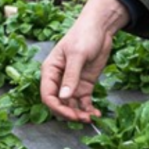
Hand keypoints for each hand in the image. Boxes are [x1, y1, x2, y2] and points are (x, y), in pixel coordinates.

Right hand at [41, 0, 129, 122]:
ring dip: (79, 114)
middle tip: (83, 119)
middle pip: (59, 104)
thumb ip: (71, 77)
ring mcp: (72, 84)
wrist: (100, 28)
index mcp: (50, 71)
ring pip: (71, 106)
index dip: (57, 108)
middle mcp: (59, 80)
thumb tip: (64, 97)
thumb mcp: (77, 55)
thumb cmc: (84, 35)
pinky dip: (88, 109)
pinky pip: (84, 102)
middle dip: (69, 114)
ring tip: (91, 118)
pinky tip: (96, 114)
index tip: (71, 115)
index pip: (48, 96)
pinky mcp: (84, 86)